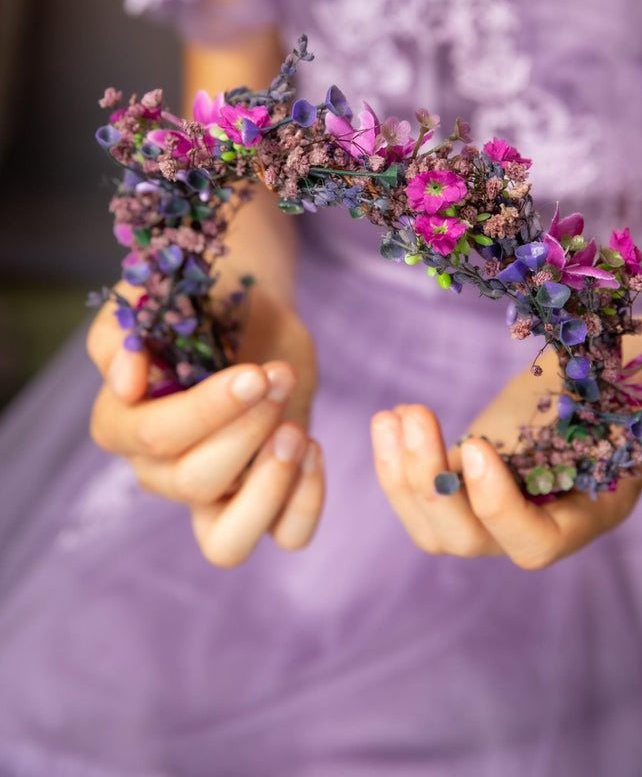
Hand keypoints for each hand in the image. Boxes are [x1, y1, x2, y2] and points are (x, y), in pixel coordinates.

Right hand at [87, 282, 322, 566]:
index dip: (208, 412)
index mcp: (123, 425)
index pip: (155, 438)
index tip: (255, 374)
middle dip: (248, 430)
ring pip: (228, 542)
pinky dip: (305, 505)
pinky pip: (285, 535)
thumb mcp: (153, 301)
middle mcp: (160, 471)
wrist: (245, 304)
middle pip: (195, 482)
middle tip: (279, 377)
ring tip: (297, 432)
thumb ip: (124, 337)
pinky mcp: (265, 495)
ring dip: (269, 487)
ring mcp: (214, 494)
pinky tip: (315, 448)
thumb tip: (126, 385)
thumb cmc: (194, 300)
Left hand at [370, 317, 641, 568]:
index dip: (498, 508)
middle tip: (415, 415)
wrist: (634, 376)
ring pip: (433, 526)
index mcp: (586, 515)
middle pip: (465, 540)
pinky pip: (423, 492)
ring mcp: (496, 506)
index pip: (533, 544)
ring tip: (393, 415)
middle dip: (428, 482)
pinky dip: (398, 460)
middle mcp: (536, 523)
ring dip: (402, 472)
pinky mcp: (470, 479)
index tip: (476, 445)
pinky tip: (388, 417)